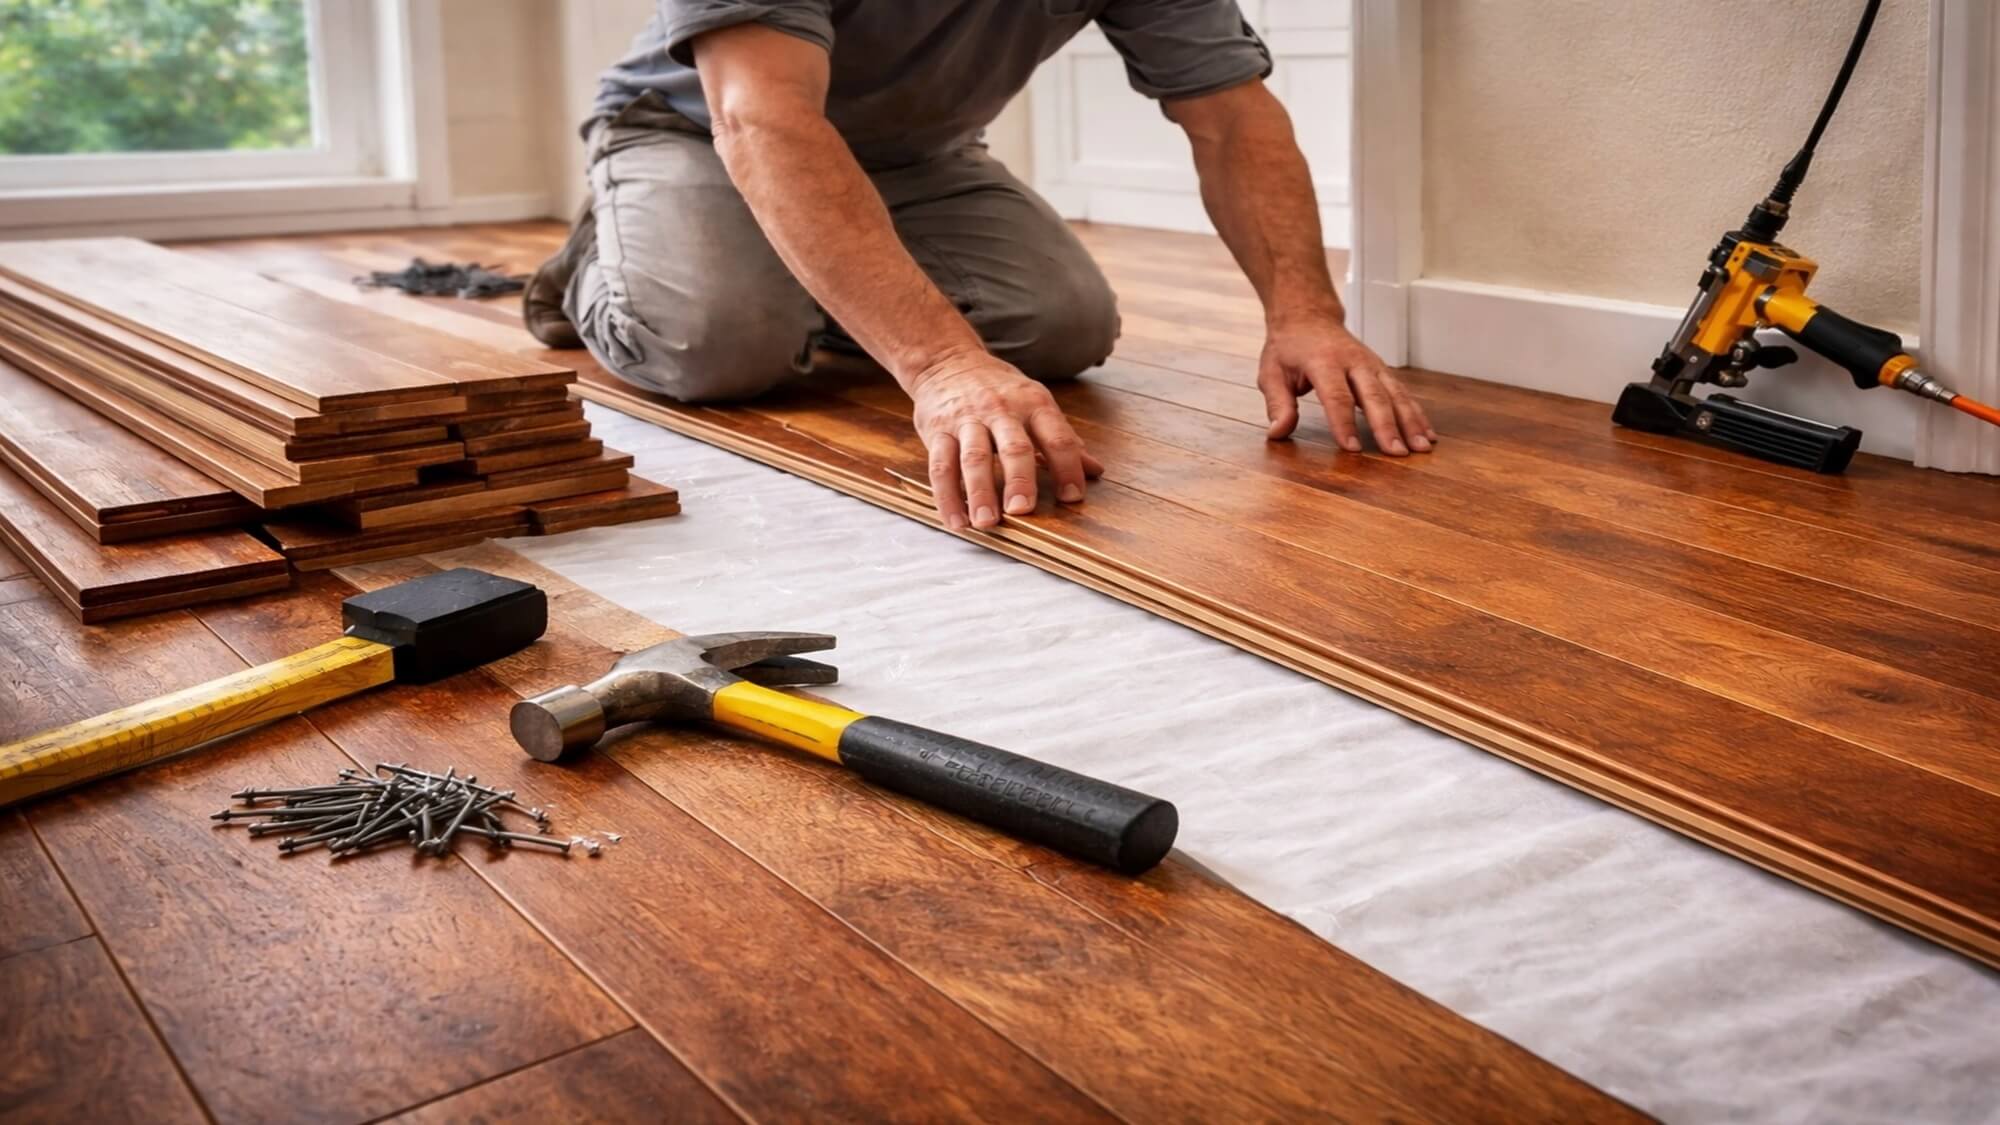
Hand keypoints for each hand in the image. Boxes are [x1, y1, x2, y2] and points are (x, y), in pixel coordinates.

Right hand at [910, 346, 1102, 529]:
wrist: (947, 361)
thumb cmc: (998, 390)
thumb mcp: (1035, 403)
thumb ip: (1062, 438)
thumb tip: (1097, 471)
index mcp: (1033, 404)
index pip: (1056, 437)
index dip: (1067, 467)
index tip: (1072, 497)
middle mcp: (1001, 410)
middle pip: (1013, 447)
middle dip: (1018, 479)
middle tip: (1022, 510)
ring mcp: (967, 420)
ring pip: (974, 458)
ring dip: (979, 491)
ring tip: (985, 522)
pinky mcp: (937, 431)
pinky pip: (941, 466)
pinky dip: (947, 496)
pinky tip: (956, 521)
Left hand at [1258, 320, 1434, 454]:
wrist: (1308, 317)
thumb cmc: (1288, 348)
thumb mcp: (1271, 372)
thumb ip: (1277, 403)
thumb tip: (1278, 433)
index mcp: (1323, 361)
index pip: (1336, 395)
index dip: (1344, 423)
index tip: (1353, 448)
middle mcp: (1353, 361)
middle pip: (1374, 395)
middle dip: (1387, 426)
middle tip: (1397, 453)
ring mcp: (1372, 364)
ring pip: (1395, 393)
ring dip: (1411, 421)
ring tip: (1422, 448)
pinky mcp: (1382, 370)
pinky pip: (1402, 392)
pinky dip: (1416, 413)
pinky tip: (1427, 434)